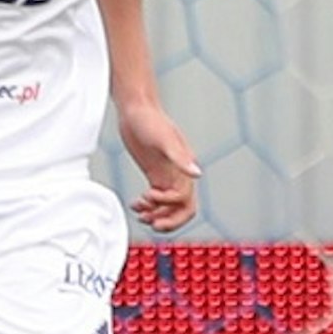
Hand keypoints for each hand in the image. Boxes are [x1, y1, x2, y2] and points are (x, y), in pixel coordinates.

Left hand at [120, 98, 200, 231]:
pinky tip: (135, 204)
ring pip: (169, 207)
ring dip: (156, 215)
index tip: (150, 196)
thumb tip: (197, 173)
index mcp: (184, 168)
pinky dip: (148, 207)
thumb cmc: (150, 120)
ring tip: (140, 213)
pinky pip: (158, 199)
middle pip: (182, 209)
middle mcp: (178, 174)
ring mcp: (166, 175)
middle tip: (151, 223)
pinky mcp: (155, 174)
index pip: (185, 200)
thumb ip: (180, 158)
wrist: (136, 109)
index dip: (168, 205)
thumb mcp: (164, 139)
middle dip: (169, 220)